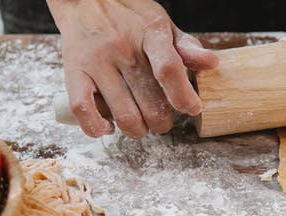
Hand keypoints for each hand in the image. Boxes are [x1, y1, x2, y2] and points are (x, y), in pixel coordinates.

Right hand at [47, 0, 218, 137]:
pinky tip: (108, 127)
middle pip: (151, 103)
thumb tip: (211, 63)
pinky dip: (97, 128)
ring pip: (124, 115)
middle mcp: (122, 48)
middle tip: (162, 119)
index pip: (168, 69)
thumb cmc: (129, 16)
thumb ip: (186, 47)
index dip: (183, 97)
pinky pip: (84, 111)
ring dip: (138, 130)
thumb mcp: (162, 24)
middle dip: (162, 121)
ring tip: (140, 124)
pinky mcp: (74, 72)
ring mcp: (96, 61)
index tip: (191, 108)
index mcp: (149, 33)